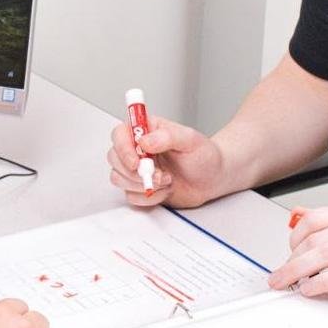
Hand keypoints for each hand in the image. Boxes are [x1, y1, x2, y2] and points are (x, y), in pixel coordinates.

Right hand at [105, 116, 225, 208]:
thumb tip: (144, 141)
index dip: (122, 148)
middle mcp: (138, 149)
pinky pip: (131, 196)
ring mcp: (138, 169)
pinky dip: (148, 197)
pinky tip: (165, 190)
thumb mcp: (190, 140)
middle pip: (114, 158)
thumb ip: (167, 136)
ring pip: (119, 178)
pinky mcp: (141, 188)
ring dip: (143, 184)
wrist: (213, 178)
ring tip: (166, 180)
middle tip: (158, 174)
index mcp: (146, 131)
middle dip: (134, 172)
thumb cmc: (204, 156)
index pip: (120, 134)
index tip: (136, 162)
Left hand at [266, 203, 327, 312]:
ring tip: (287, 282)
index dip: (294, 238)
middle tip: (280, 274)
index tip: (287, 254)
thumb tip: (300, 215)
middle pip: (315, 238)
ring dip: (299, 270)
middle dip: (291, 258)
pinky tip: (311, 289)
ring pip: (325, 253)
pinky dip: (321, 282)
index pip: (315, 219)